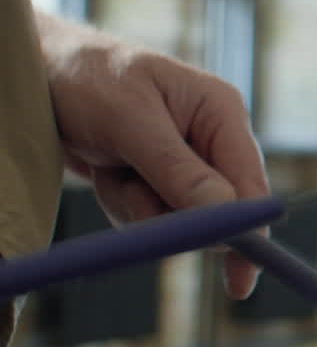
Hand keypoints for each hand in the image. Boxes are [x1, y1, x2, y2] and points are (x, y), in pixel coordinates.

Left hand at [36, 13, 265, 298]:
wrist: (36, 72)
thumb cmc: (83, 76)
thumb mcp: (129, 119)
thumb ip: (177, 169)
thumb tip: (224, 214)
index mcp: (221, 112)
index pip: (250, 183)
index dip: (247, 229)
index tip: (240, 273)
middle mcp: (211, 139)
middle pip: (218, 211)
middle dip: (172, 216)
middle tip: (134, 194)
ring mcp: (187, 163)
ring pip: (180, 222)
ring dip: (138, 210)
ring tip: (110, 171)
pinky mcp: (160, 180)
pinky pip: (152, 220)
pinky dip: (123, 207)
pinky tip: (107, 175)